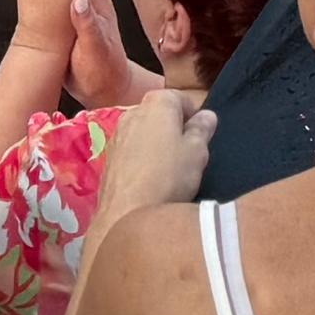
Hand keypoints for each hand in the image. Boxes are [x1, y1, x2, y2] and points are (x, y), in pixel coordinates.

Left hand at [95, 85, 215, 233]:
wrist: (125, 215)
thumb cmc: (169, 177)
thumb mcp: (197, 152)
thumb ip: (202, 130)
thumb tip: (207, 115)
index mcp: (157, 103)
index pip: (181, 99)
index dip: (195, 117)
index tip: (202, 138)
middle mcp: (132, 112)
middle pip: (160, 114)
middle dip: (174, 129)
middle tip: (188, 155)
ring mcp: (116, 135)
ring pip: (143, 133)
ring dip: (156, 144)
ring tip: (169, 171)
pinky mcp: (107, 158)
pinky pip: (130, 151)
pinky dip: (141, 159)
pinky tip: (149, 181)